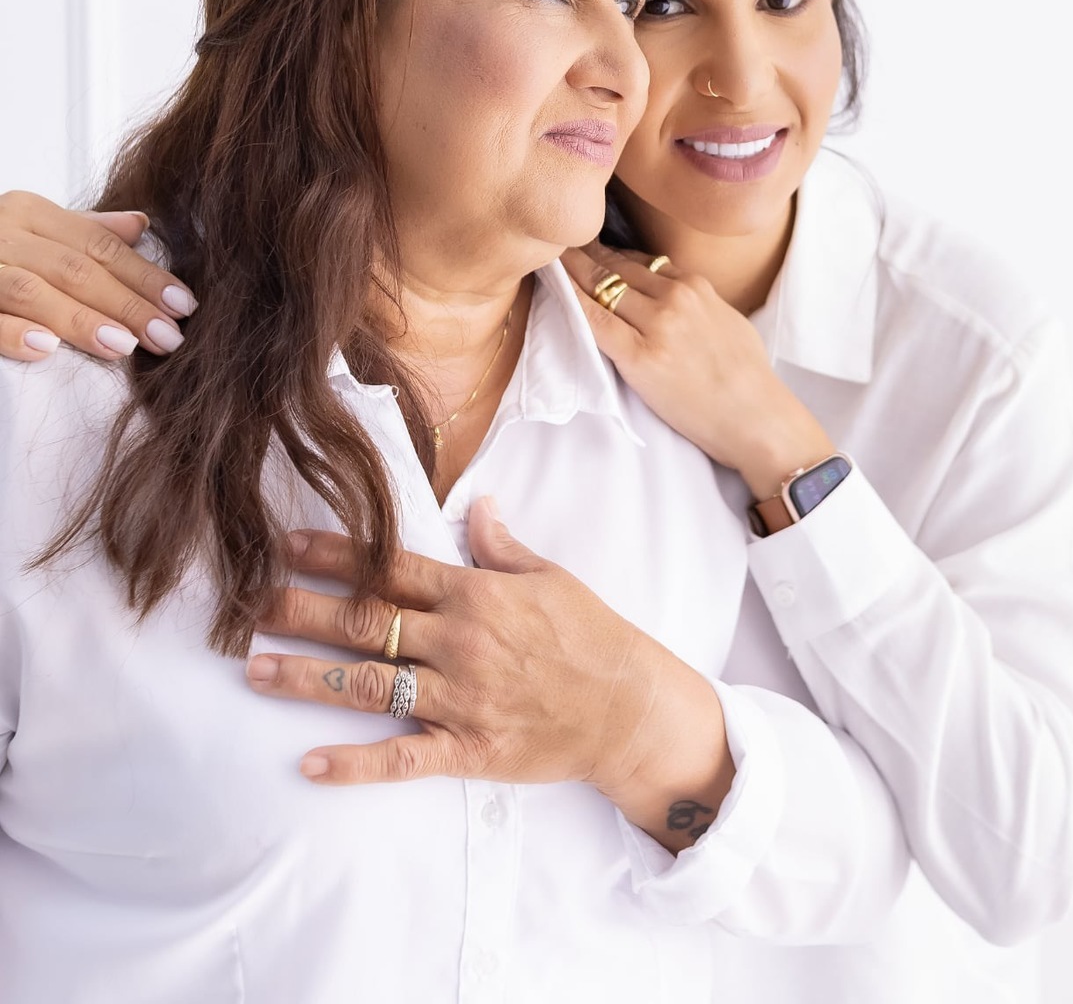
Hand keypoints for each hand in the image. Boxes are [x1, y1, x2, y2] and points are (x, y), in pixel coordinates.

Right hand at [0, 191, 195, 361]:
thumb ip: (83, 230)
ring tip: (124, 346)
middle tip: (168, 336)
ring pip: (34, 290)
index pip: (100, 245)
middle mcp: (1, 232)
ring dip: (82, 320)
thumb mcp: (32, 230)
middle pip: (76, 268)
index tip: (183, 304)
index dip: (145, 274)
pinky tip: (47, 350)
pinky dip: (14, 332)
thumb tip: (141, 224)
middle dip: (128, 303)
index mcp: (28, 212)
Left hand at [246, 499, 733, 851]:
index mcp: (476, 593)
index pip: (392, 566)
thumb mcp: (550, 576)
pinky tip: (310, 763)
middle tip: (245, 604)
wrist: (629, 706)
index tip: (284, 545)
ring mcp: (461, 697)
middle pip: (367, 620)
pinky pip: (403, 758)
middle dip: (302, 609)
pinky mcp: (469, 748)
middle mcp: (460, 640)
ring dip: (309, 677)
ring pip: (371, 685)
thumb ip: (502, 547)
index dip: (335, 554)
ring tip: (256, 672)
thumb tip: (476, 506)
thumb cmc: (591, 635)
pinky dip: (356, 763)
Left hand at [561, 242, 834, 500]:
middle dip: (586, 253)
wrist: (758, 419)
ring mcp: (658, 325)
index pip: (642, 259)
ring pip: (603, 286)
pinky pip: (596, 322)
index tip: (591, 248)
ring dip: (574, 271)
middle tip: (561, 244)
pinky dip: (572, 301)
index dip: (612, 253)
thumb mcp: (728, 319)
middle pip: (618, 266)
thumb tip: (672, 291)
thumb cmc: (748, 377)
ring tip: (552, 260)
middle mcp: (676, 297)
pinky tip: (556, 289)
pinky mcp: (640, 357)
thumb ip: (698, 300)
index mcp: (697, 286)